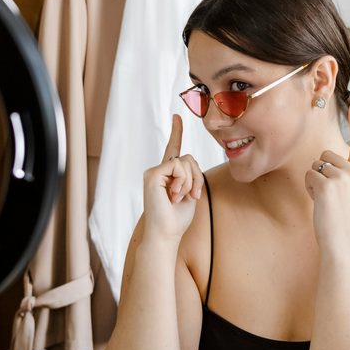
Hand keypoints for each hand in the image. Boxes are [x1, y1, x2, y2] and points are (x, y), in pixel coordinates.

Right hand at [142, 114, 202, 241]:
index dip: (176, 132)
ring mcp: (154, 172)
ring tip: (179, 197)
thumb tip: (189, 163)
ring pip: (185, 162)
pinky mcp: (152, 174)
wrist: (166, 233)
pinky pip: (178, 166)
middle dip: (197, 178)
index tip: (177, 116)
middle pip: (189, 158)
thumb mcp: (190, 193)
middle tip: (191, 196)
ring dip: (190, 182)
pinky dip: (182, 181)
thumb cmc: (178, 218)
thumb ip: (191, 175)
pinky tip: (173, 194)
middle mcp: (159, 171)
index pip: (173, 149)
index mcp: (168, 175)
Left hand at [304, 101, 349, 259]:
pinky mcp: (328, 184)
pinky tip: (319, 203)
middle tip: (331, 194)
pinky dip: (309, 189)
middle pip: (325, 155)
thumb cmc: (349, 217)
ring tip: (326, 199)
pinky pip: (309, 176)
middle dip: (322, 172)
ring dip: (314, 181)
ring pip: (315, 165)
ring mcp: (342, 177)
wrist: (342, 240)